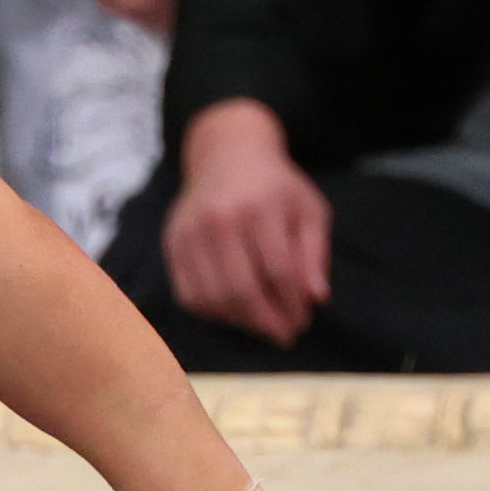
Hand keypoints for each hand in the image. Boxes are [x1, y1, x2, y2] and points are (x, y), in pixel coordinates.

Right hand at [163, 99, 330, 347]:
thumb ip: (315, 252)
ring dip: (240, 322)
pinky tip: (234, 312)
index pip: (279, 271)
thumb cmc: (275, 187)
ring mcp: (191, 234)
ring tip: (260, 323)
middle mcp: (221, 220)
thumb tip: (316, 298)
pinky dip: (214, 313)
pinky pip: (190, 296)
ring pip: (213, 298)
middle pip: (242, 290)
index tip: (302, 323)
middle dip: (266, 321)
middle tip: (283, 334)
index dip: (292, 305)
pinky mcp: (173, 246)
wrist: (227, 156)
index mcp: (261, 207)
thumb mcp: (309, 209)